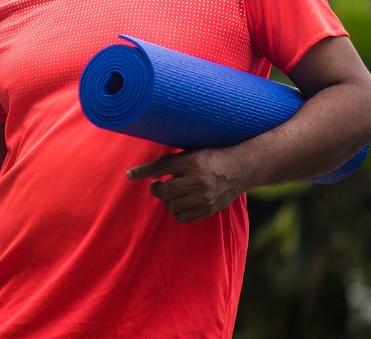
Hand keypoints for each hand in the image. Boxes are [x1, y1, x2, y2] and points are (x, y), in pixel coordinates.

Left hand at [126, 148, 246, 222]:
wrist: (241, 169)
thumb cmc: (212, 157)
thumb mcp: (194, 153)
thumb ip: (174, 162)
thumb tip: (149, 172)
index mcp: (192, 161)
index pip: (160, 167)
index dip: (142, 171)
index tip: (130, 174)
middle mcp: (197, 180)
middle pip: (163, 191)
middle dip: (156, 189)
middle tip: (158, 184)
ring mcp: (204, 197)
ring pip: (171, 205)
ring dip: (168, 200)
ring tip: (174, 192)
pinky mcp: (209, 209)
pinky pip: (182, 217)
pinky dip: (178, 211)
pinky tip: (182, 202)